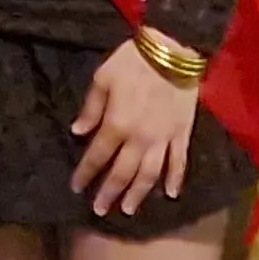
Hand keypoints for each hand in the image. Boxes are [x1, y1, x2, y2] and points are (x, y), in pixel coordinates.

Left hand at [69, 40, 200, 216]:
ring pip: (149, 174)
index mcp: (116, 124)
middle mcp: (139, 138)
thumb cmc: (132, 61)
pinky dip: (175, 179)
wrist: (172, 49)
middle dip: (109, 192)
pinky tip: (170, 194)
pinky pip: (178, 161)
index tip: (76, 188)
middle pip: (122, 173)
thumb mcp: (102, 79)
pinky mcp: (182, 133)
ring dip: (138, 193)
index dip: (85, 174)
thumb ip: (91, 108)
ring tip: (129, 209)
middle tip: (100, 210)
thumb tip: (77, 132)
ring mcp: (163, 138)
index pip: (97, 156)